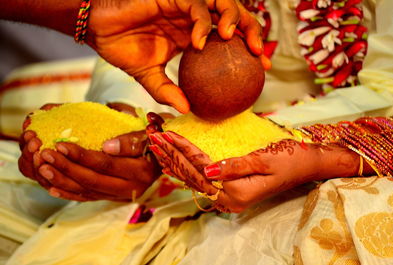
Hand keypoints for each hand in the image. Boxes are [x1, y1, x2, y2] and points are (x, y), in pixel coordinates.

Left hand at [18, 103, 161, 200]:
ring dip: (63, 181)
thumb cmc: (156, 138)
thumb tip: (106, 147)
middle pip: (93, 180)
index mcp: (142, 171)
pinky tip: (53, 188)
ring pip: (88, 191)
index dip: (82, 156)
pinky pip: (90, 198)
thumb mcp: (150, 134)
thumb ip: (131, 141)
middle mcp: (132, 188)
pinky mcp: (114, 197)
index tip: (60, 144)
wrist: (165, 153)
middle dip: (66, 168)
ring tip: (43, 169)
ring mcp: (122, 195)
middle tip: (46, 155)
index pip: (106, 165)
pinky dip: (70, 193)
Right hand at [87, 0, 264, 112]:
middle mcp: (193, 19)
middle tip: (259, 55)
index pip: (229, 41)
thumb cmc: (121, 48)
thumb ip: (167, 91)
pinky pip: (196, 5)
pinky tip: (200, 41)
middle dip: (251, 31)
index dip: (247, 51)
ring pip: (222, 3)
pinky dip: (202, 22)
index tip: (259, 69)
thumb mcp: (149, 77)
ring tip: (235, 40)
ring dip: (234, 19)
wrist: (99, 30)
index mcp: (193, 37)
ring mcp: (185, 6)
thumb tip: (186, 110)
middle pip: (233, 18)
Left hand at [148, 132, 360, 211]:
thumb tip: (206, 169)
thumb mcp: (264, 160)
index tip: (164, 134)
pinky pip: (203, 180)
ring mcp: (230, 198)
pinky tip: (176, 162)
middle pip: (192, 176)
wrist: (308, 166)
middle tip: (152, 138)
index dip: (181, 150)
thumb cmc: (291, 160)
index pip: (200, 168)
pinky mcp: (232, 191)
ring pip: (194, 180)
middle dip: (171, 157)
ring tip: (157, 148)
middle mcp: (229, 199)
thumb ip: (235, 166)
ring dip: (175, 163)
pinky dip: (188, 169)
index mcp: (236, 192)